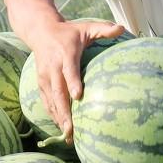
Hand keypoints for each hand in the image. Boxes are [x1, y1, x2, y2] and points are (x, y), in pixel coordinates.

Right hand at [33, 19, 125, 141]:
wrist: (40, 31)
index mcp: (65, 53)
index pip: (69, 69)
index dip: (73, 82)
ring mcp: (45, 76)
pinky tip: (61, 128)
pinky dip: (53, 115)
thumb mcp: (86, 27)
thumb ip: (103, 29)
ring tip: (67, 135)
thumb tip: (122, 27)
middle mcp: (53, 67)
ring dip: (58, 118)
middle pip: (58, 91)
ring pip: (51, 100)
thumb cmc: (69, 32)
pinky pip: (46, 101)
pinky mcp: (40, 83)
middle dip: (64, 111)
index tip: (78, 96)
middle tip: (71, 128)